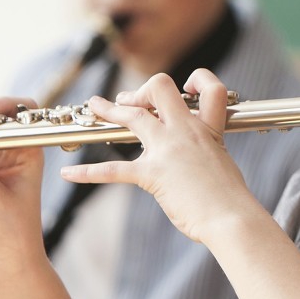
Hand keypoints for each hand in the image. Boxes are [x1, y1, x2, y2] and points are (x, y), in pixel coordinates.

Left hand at [61, 70, 257, 242]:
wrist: (231, 218)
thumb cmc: (231, 198)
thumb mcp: (223, 162)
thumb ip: (206, 150)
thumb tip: (197, 155)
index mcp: (208, 129)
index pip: (209, 87)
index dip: (198, 80)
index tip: (186, 89)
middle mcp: (186, 132)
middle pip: (160, 88)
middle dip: (140, 91)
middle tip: (129, 101)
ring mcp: (168, 151)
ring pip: (132, 116)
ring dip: (109, 110)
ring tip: (95, 106)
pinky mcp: (152, 175)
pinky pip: (114, 170)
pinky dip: (87, 172)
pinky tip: (68, 174)